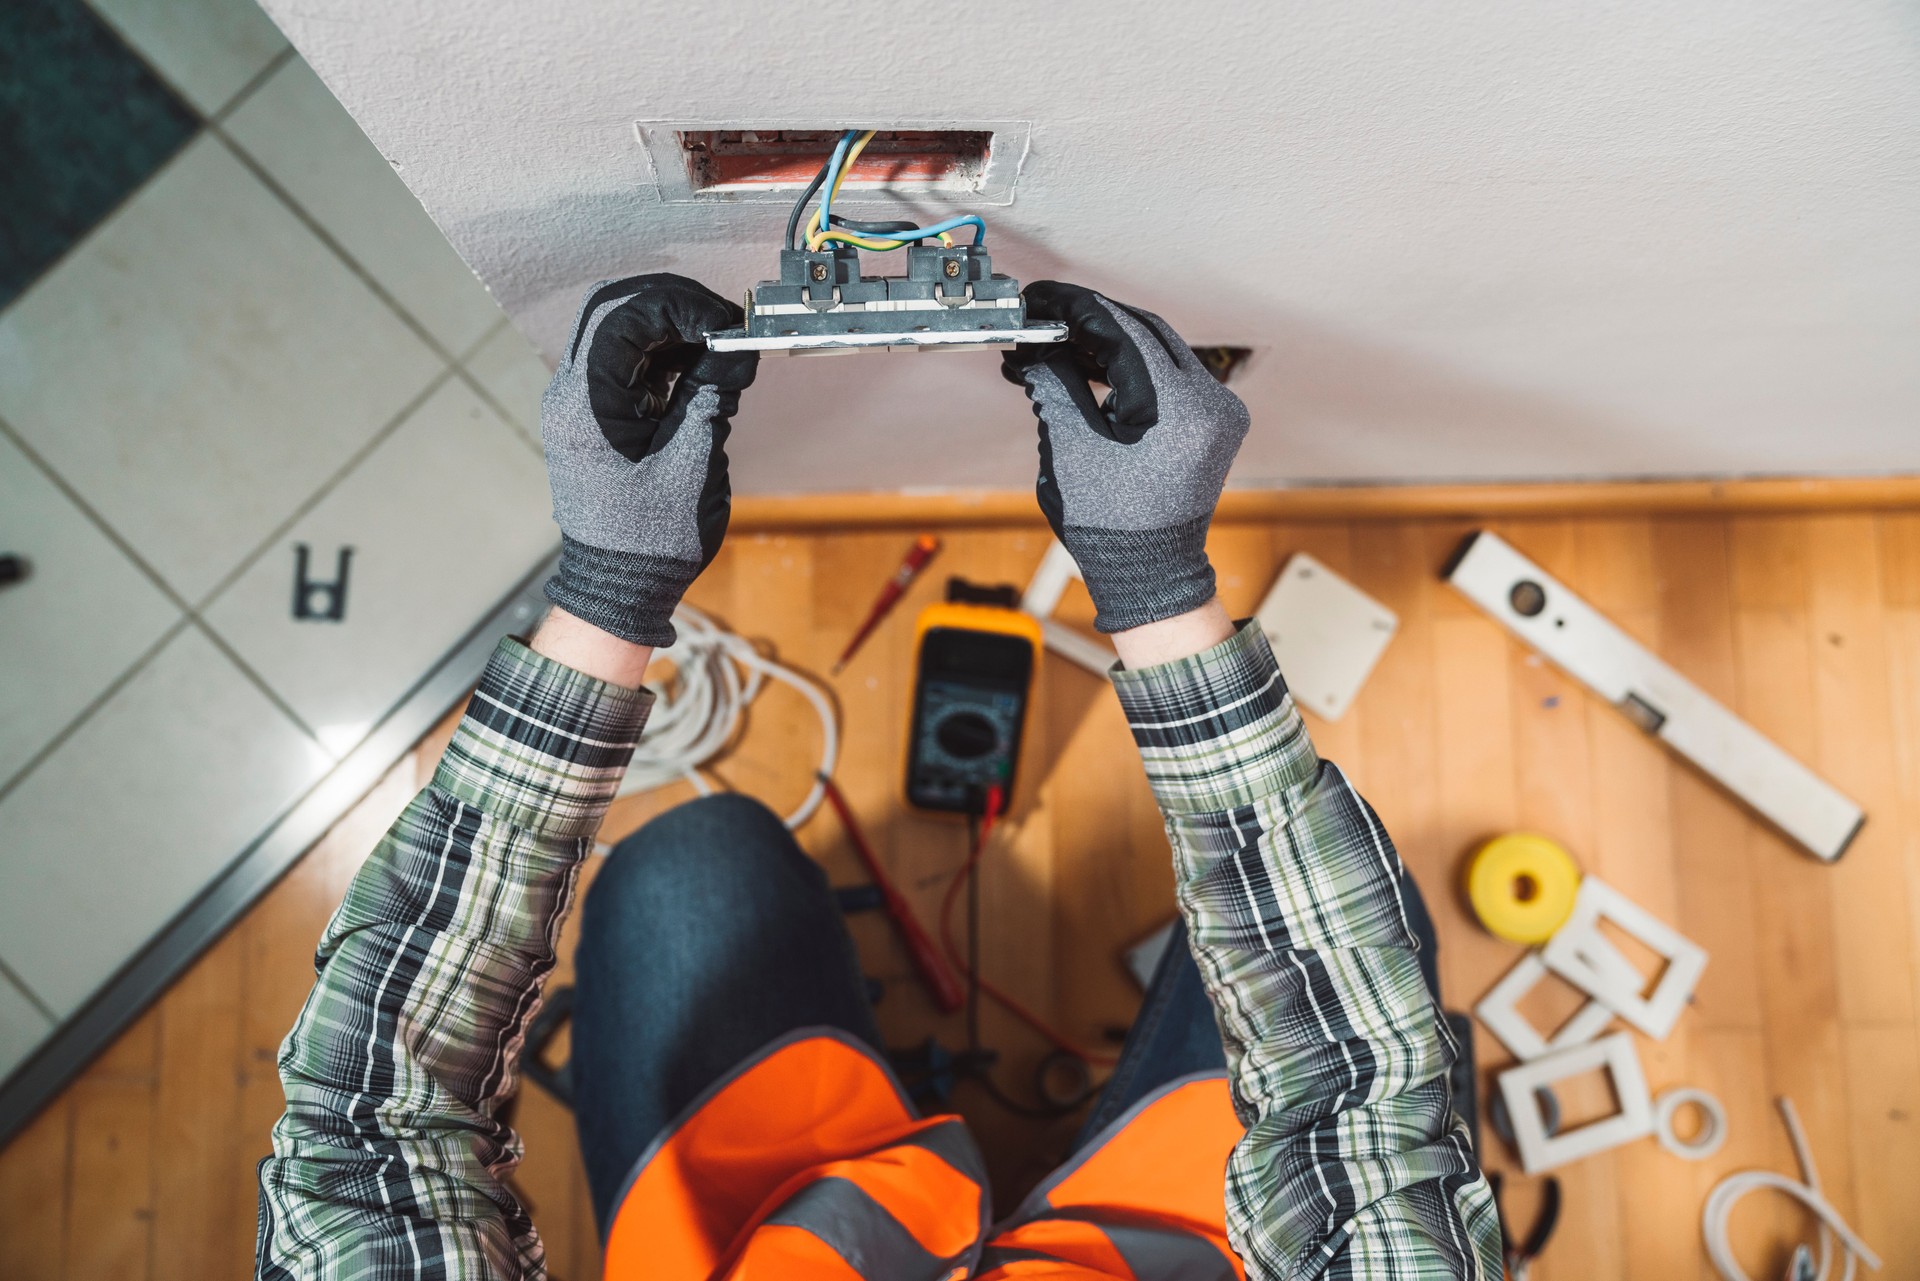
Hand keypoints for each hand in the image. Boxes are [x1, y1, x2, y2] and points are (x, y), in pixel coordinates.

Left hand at [541, 275, 756, 646]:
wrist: (617, 588)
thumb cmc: (651, 540)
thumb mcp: (693, 461)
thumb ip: (712, 393)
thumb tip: (735, 346)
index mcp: (586, 401)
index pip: (624, 312)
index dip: (681, 304)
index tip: (726, 324)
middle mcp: (571, 393)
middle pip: (614, 308)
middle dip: (673, 306)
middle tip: (724, 326)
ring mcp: (578, 403)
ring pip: (618, 331)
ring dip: (671, 330)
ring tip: (719, 352)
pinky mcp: (594, 416)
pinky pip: (624, 364)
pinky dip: (663, 356)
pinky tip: (700, 372)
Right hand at [1002, 282, 1248, 632]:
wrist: (1151, 575)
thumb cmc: (1112, 529)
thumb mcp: (1070, 449)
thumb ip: (1055, 385)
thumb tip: (1039, 347)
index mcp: (1180, 408)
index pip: (1122, 330)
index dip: (1074, 308)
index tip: (1041, 300)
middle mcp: (1212, 402)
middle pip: (1143, 331)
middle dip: (1089, 323)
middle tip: (1043, 320)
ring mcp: (1218, 411)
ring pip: (1156, 349)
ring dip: (1106, 345)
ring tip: (1055, 348)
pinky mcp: (1213, 422)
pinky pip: (1168, 376)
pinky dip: (1128, 369)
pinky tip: (1089, 369)